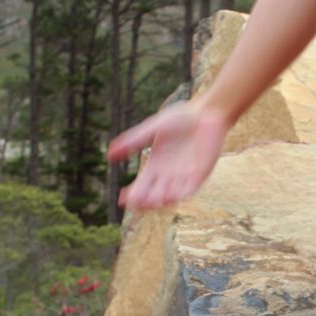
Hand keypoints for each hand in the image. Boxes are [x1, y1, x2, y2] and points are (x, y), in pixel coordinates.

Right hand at [108, 101, 229, 209]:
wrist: (206, 113)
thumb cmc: (180, 119)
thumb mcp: (151, 129)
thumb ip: (133, 141)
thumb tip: (109, 155)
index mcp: (154, 167)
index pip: (140, 187)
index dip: (131, 196)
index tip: (122, 199)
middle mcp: (167, 176)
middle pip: (152, 196)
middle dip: (144, 202)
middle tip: (136, 202)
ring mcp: (183, 177)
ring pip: (169, 197)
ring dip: (160, 201)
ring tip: (151, 201)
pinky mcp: (199, 175)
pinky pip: (189, 190)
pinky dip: (180, 195)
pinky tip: (171, 196)